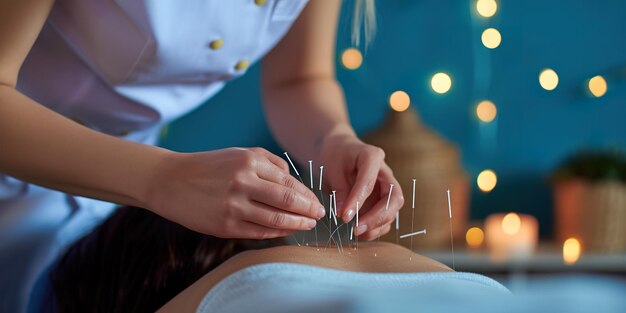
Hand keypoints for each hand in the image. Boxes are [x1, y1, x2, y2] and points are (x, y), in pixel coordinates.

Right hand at [146, 148, 324, 238]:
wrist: (170, 181)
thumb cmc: (210, 166)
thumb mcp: (240, 154)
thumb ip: (271, 163)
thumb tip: (297, 183)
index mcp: (249, 162)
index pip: (288, 183)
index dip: (307, 196)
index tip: (317, 203)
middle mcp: (242, 182)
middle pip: (287, 201)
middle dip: (308, 211)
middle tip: (320, 215)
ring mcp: (233, 206)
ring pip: (276, 219)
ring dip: (297, 224)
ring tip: (308, 225)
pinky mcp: (225, 225)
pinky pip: (259, 232)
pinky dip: (276, 233)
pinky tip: (286, 231)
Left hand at [319, 132, 403, 239]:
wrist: (338, 152)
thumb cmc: (335, 157)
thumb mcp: (332, 169)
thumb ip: (339, 190)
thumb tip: (342, 214)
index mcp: (372, 157)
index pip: (369, 181)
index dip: (358, 200)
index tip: (344, 216)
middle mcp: (385, 173)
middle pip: (393, 198)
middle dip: (377, 217)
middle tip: (356, 229)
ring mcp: (387, 188)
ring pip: (392, 210)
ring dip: (377, 225)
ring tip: (356, 233)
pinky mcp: (383, 200)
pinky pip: (386, 217)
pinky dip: (376, 228)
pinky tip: (361, 234)